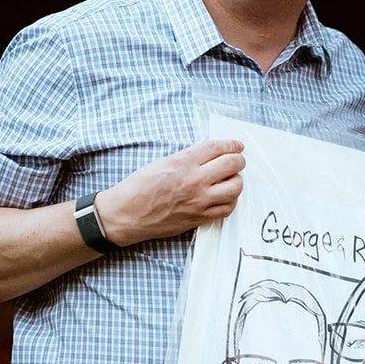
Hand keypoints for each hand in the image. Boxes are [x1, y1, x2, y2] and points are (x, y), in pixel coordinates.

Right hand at [95, 139, 244, 245]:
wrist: (126, 215)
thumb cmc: (139, 187)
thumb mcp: (162, 162)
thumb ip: (188, 158)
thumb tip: (211, 155)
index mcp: (183, 162)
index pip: (218, 148)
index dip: (232, 145)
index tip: (237, 146)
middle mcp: (194, 180)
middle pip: (232, 165)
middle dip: (238, 161)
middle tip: (237, 161)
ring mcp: (199, 201)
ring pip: (235, 188)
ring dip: (236, 181)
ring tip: (230, 180)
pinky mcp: (199, 218)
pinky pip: (227, 209)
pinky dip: (230, 201)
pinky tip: (224, 197)